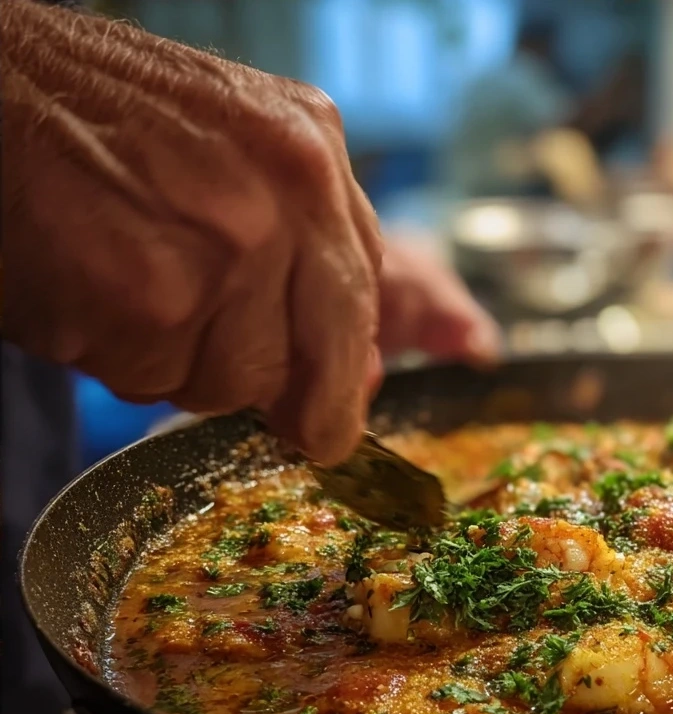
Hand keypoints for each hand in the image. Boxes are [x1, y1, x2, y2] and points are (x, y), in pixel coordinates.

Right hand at [0, 0, 492, 464]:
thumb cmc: (99, 113)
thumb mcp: (236, 142)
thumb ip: (306, 240)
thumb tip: (359, 370)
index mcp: (313, 150)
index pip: (362, 296)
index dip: (342, 371)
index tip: (330, 415)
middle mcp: (288, 198)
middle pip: (316, 358)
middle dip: (280, 393)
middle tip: (250, 396)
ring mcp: (227, 249)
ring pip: (229, 381)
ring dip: (172, 361)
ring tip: (122, 282)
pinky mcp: (153, 297)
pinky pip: (151, 378)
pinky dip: (111, 354)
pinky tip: (85, 288)